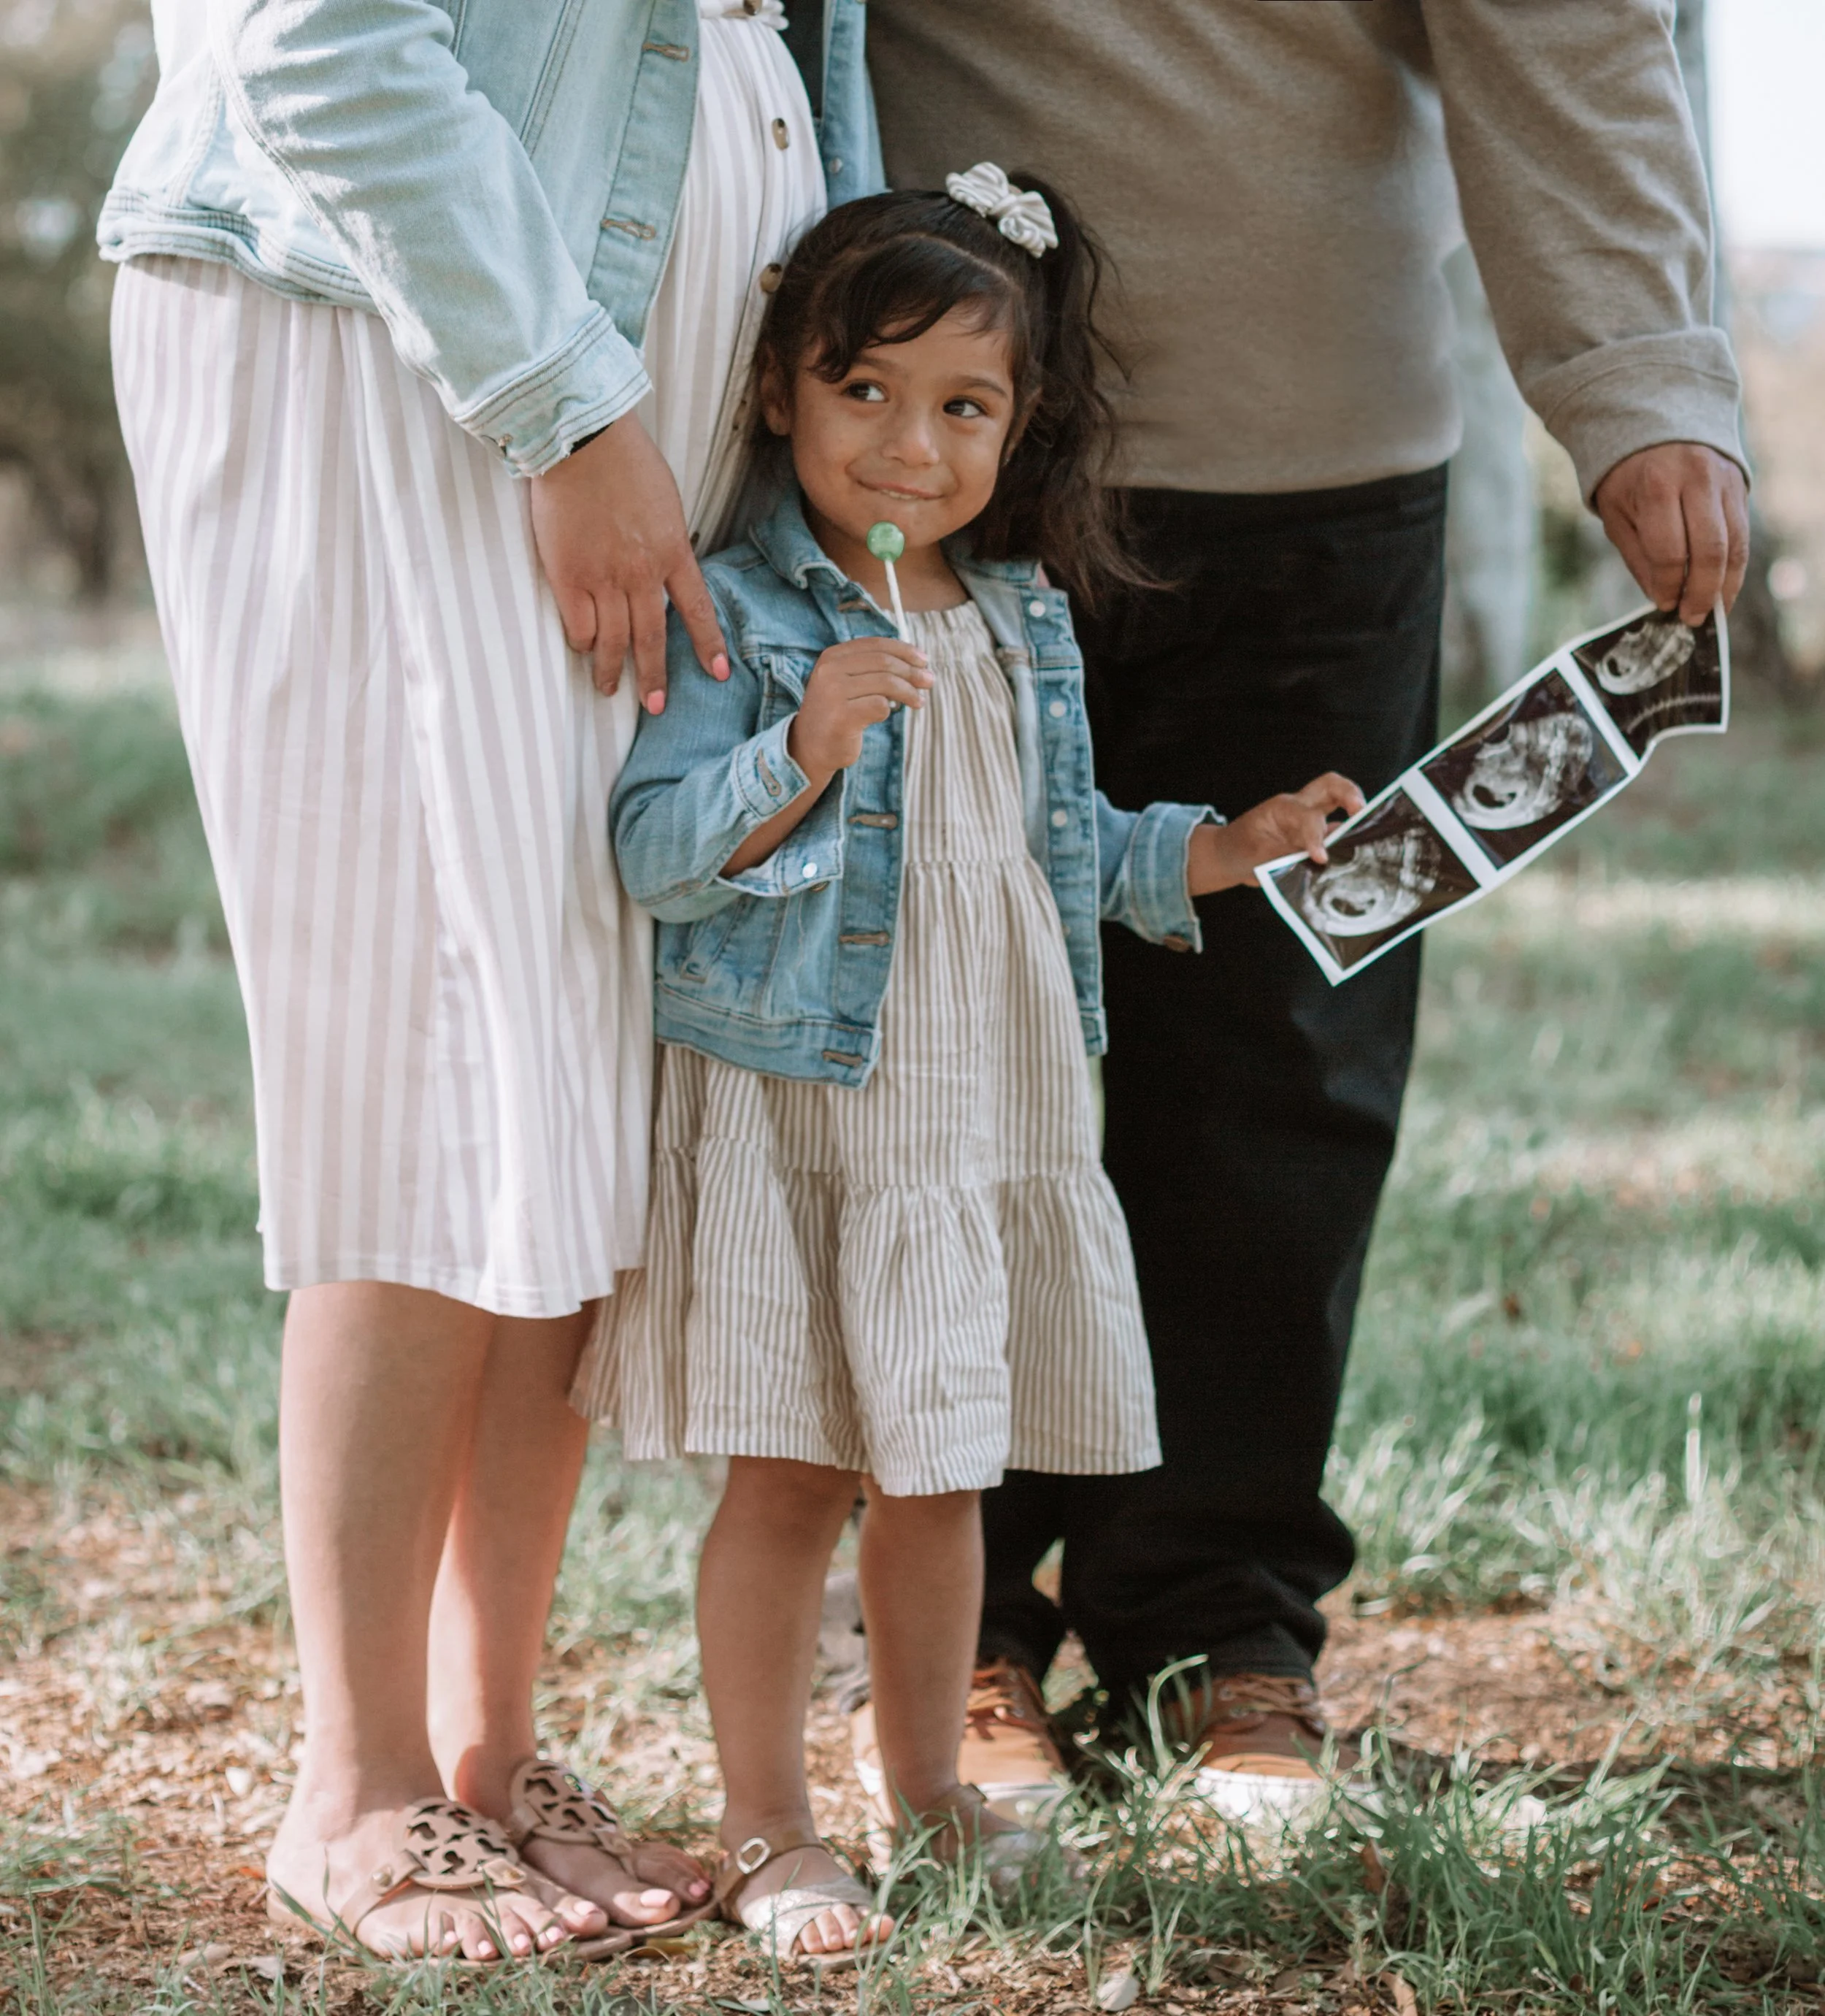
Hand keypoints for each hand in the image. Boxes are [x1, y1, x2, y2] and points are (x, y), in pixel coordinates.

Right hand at [529, 414, 728, 709]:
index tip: (718, 673)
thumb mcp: (664, 502)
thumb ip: (666, 539)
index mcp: (672, 552)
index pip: (697, 609)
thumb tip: (665, 563)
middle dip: (653, 676)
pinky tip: (581, 649)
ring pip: (612, 641)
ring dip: (610, 670)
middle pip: (651, 638)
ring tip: (606, 689)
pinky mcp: (568, 575)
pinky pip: (577, 625)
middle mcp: (642, 574)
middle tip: (654, 706)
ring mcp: (604, 578)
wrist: (580, 441)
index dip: (707, 644)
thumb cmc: (623, 460)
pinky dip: (580, 642)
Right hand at [786, 638, 932, 780]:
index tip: (924, 660)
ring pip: (886, 683)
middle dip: (912, 671)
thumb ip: (873, 669)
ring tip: (918, 701)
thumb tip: (917, 662)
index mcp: (832, 657)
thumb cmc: (837, 714)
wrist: (811, 748)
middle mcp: (830, 671)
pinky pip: (880, 706)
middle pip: (884, 662)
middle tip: (929, 681)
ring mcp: (833, 693)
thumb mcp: (848, 683)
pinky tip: (889, 715)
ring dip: (909, 692)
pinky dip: (890, 710)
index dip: (904, 650)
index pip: (875, 645)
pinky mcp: (842, 717)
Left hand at [1189, 772, 1365, 895]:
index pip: (1307, 818)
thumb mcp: (1256, 857)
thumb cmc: (1239, 851)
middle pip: (1330, 786)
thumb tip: (1314, 860)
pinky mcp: (1312, 836)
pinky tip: (1358, 848)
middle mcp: (1298, 808)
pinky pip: (1335, 830)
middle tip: (1362, 810)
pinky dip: (1348, 836)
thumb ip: (1286, 856)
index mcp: (1282, 808)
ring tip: (1371, 825)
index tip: (1321, 857)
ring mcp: (1307, 820)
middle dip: (1349, 792)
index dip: (1315, 838)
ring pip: (1337, 802)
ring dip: (1355, 811)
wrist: (1229, 856)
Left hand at [1592, 442, 1749, 626]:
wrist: (1657, 426)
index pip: (1670, 551)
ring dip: (1725, 585)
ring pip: (1735, 545)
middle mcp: (1698, 480)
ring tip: (1712, 612)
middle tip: (1692, 619)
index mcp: (1657, 486)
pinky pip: (1743, 535)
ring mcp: (1725, 481)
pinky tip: (1723, 588)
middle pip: (1710, 550)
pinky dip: (1735, 567)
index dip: (1669, 585)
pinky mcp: (1741, 486)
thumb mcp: (1617, 516)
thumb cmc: (1628, 479)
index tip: (1664, 606)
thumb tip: (1662, 599)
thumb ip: (1639, 558)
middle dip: (1701, 592)